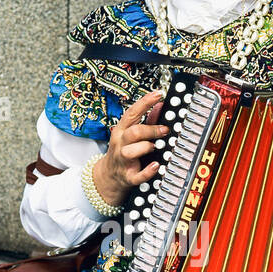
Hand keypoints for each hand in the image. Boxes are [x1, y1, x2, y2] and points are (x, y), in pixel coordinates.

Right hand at [92, 88, 168, 205]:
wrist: (108, 176)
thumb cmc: (122, 151)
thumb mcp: (130, 134)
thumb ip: (146, 120)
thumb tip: (159, 105)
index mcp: (121, 131)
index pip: (132, 113)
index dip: (145, 102)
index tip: (158, 94)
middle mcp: (120, 144)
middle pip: (133, 132)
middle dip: (150, 130)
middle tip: (164, 130)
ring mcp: (123, 161)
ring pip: (131, 152)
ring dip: (145, 147)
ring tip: (154, 147)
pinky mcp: (128, 176)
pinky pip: (137, 175)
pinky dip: (147, 171)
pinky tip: (156, 165)